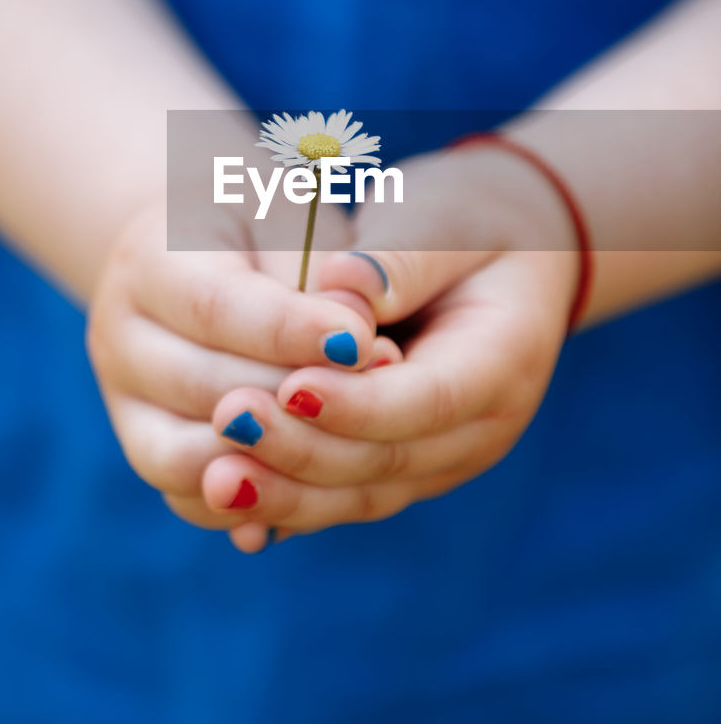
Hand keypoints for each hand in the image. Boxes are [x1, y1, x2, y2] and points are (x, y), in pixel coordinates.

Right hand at [86, 188, 378, 542]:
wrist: (206, 257)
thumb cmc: (267, 225)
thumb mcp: (291, 215)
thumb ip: (320, 268)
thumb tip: (358, 331)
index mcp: (148, 257)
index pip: (214, 307)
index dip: (289, 332)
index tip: (363, 343)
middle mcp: (118, 332)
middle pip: (201, 387)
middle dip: (293, 401)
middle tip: (378, 397)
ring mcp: (122, 398)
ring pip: (185, 458)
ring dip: (272, 461)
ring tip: (349, 446)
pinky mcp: (143, 445)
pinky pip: (189, 497)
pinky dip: (250, 503)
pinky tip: (317, 490)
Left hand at [188, 145, 579, 547]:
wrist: (510, 255)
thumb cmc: (472, 223)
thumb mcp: (446, 222)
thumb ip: (397, 260)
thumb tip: (339, 288)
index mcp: (505, 361)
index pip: (429, 399)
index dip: (356, 402)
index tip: (286, 386)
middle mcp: (482, 429)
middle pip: (389, 460)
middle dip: (304, 451)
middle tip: (231, 422)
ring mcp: (444, 458)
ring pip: (362, 493)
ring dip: (286, 494)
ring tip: (214, 480)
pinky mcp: (403, 466)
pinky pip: (342, 495)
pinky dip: (286, 501)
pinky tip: (222, 498)